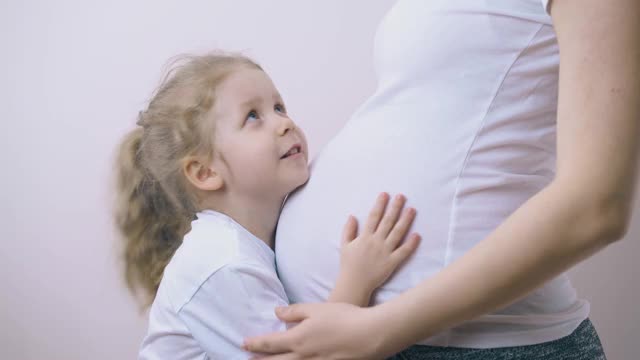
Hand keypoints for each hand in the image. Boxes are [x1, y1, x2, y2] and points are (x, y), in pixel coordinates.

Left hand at [243, 302, 389, 358]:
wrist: (370, 335)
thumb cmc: (344, 318)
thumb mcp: (317, 309)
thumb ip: (295, 311)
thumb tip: (277, 311)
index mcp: (298, 338)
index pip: (270, 343)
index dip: (255, 344)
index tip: (244, 344)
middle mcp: (302, 356)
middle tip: (247, 359)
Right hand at [336, 193, 420, 298]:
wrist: (354, 283)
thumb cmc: (348, 264)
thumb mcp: (345, 245)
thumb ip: (348, 230)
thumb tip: (352, 215)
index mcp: (365, 236)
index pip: (373, 217)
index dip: (380, 204)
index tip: (385, 194)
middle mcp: (375, 242)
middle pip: (387, 221)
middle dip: (395, 207)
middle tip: (402, 196)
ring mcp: (385, 252)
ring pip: (397, 233)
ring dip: (405, 220)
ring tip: (412, 209)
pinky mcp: (392, 262)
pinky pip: (403, 252)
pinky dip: (410, 244)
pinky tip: (417, 235)